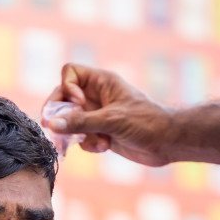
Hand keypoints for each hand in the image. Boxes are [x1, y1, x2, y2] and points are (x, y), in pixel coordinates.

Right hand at [44, 64, 175, 165]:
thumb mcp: (111, 120)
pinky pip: (80, 137)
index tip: (77, 103)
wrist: (167, 143)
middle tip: (55, 129)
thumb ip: (80, 122)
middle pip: (63, 99)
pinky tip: (104, 147)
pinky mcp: (100, 133)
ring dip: (76, 134)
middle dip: (61, 116)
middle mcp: (96, 96)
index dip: (66, 88)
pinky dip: (88, 144)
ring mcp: (97, 115)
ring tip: (93, 141)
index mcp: (101, 82)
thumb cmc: (146, 122)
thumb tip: (52, 125)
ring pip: (69, 121)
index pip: (70, 73)